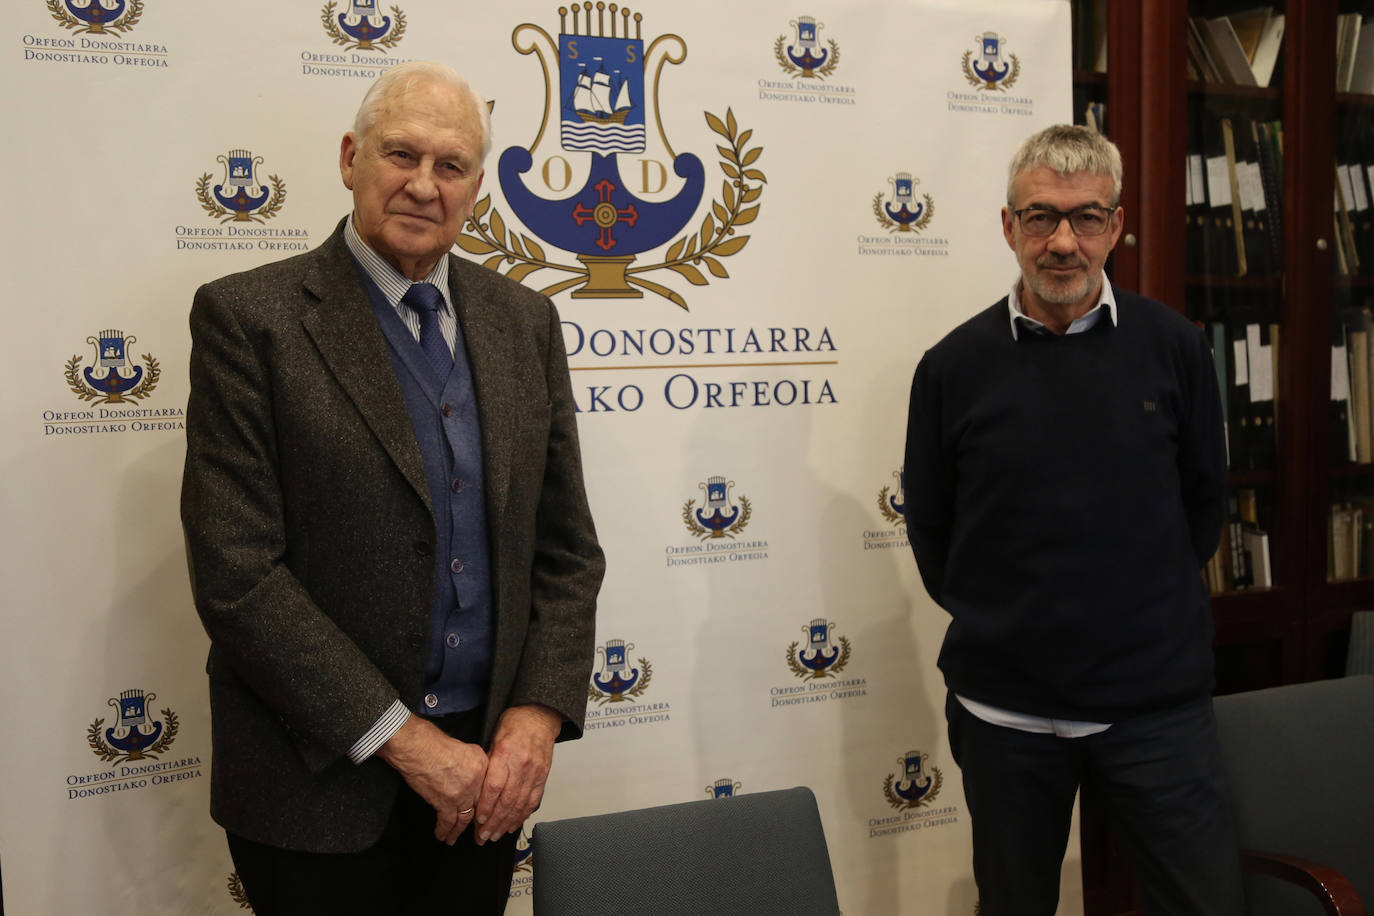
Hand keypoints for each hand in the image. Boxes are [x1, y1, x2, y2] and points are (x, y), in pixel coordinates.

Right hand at [376, 715, 487, 844]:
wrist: (419, 748)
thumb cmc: (435, 743)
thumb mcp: (466, 747)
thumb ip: (474, 762)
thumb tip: (473, 772)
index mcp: (482, 766)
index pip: (489, 790)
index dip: (486, 804)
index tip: (485, 813)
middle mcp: (476, 782)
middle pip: (480, 807)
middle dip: (478, 823)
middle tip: (476, 833)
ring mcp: (462, 794)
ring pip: (464, 818)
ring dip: (458, 831)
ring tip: (455, 838)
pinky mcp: (445, 802)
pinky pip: (447, 821)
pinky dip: (444, 830)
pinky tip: (442, 836)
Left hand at [473, 704, 561, 844]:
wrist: (539, 715)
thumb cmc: (514, 723)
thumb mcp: (493, 737)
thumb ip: (487, 763)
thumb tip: (476, 787)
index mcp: (506, 753)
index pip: (495, 786)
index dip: (487, 806)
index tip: (478, 820)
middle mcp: (521, 764)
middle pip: (507, 800)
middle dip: (494, 822)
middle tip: (483, 837)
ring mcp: (535, 771)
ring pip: (520, 804)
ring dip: (507, 823)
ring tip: (495, 836)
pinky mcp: (543, 776)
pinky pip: (533, 800)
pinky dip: (523, 815)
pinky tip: (513, 825)